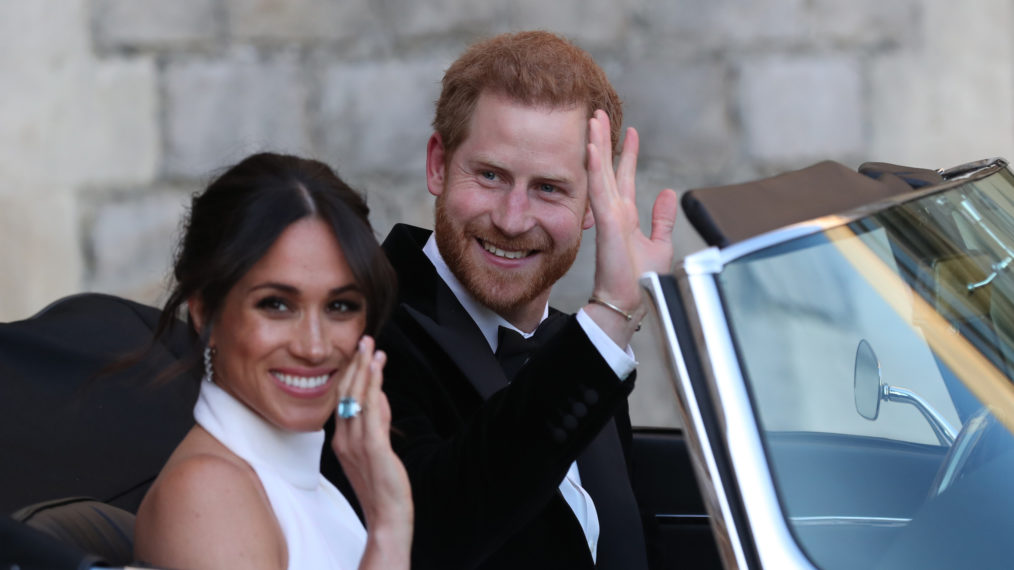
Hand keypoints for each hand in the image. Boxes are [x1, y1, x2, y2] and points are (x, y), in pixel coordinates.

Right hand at [331, 336, 412, 568]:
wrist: (387, 515)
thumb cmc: (382, 484)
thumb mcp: (376, 447)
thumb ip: (377, 421)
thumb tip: (380, 395)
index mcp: (341, 439)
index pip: (342, 399)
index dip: (350, 374)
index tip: (359, 352)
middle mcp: (344, 439)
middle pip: (346, 394)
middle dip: (356, 364)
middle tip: (364, 340)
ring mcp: (356, 443)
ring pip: (357, 398)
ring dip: (365, 369)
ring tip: (371, 346)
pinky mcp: (373, 448)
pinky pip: (371, 411)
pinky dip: (373, 386)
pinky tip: (377, 369)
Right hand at [585, 110, 677, 345]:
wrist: (630, 302)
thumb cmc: (641, 280)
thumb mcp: (659, 243)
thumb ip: (662, 218)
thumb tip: (668, 193)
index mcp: (625, 216)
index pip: (624, 177)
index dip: (627, 153)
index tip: (630, 131)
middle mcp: (614, 212)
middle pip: (607, 168)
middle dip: (604, 140)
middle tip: (599, 113)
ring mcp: (608, 216)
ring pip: (600, 173)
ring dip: (596, 145)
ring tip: (593, 120)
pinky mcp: (606, 223)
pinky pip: (599, 190)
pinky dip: (595, 169)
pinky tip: (592, 149)